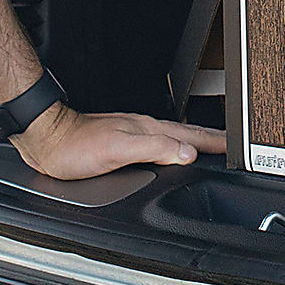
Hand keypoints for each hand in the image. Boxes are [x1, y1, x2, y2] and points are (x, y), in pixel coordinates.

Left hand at [13, 102, 224, 179]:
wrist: (47, 140)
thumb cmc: (75, 147)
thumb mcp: (118, 149)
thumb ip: (153, 149)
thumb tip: (186, 153)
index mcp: (148, 129)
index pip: (191, 135)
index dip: (215, 142)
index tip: (236, 146)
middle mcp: (143, 129)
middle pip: (187, 134)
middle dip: (212, 139)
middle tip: (233, 146)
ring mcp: (133, 135)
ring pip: (174, 139)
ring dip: (194, 143)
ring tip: (210, 148)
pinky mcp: (122, 144)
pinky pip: (159, 145)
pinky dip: (174, 150)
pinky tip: (172, 155)